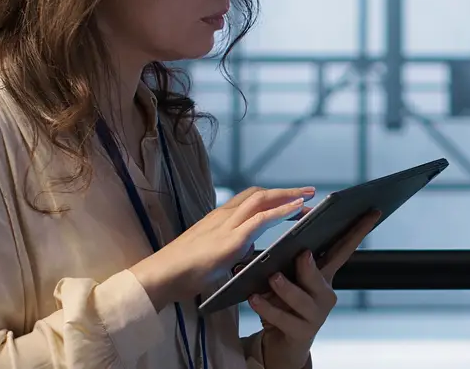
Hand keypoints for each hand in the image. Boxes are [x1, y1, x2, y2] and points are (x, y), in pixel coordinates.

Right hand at [129, 186, 316, 310]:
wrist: (160, 277)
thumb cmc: (184, 271)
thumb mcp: (215, 255)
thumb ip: (234, 248)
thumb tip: (250, 248)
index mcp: (219, 219)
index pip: (250, 200)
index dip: (273, 197)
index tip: (293, 198)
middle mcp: (224, 216)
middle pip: (260, 194)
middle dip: (286, 192)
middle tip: (310, 193)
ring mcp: (227, 225)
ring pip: (262, 200)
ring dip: (289, 196)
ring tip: (309, 197)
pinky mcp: (230, 239)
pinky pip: (261, 219)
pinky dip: (282, 211)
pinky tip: (297, 210)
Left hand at [251, 209, 382, 368]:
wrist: (281, 344)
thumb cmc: (284, 304)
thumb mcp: (288, 280)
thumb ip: (287, 263)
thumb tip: (277, 245)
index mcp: (325, 275)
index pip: (344, 249)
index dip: (359, 230)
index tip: (373, 211)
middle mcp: (325, 293)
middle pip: (321, 275)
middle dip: (311, 265)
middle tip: (302, 253)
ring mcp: (315, 314)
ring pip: (301, 298)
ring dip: (286, 287)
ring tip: (273, 278)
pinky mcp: (301, 332)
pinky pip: (283, 318)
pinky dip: (267, 307)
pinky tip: (254, 298)